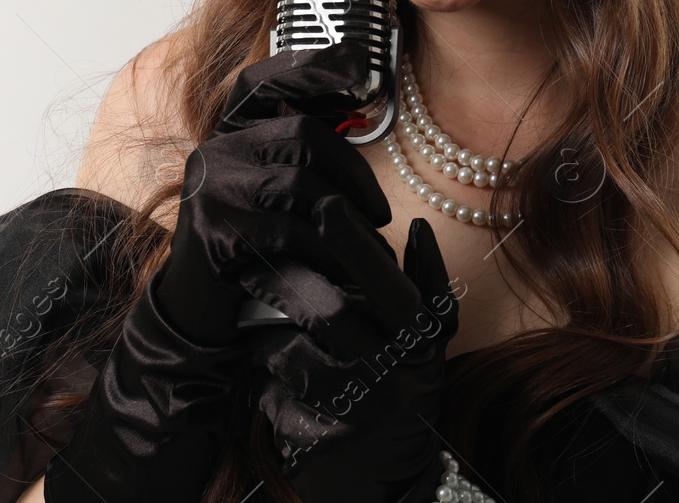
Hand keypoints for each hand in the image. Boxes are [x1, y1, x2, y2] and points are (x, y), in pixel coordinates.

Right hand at [44, 40, 392, 502]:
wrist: (200, 314)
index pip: (265, 78)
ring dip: (346, 219)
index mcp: (232, 131)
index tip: (360, 67)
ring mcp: (209, 189)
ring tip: (369, 246)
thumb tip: (363, 100)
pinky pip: (284, 233)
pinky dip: (323, 254)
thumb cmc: (254, 249)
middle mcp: (215, 149)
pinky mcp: (212, 233)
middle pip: (300, 134)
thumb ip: (308, 151)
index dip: (311, 64)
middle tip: (379, 214)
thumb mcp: (279, 193)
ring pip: (298, 185)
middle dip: (354, 172)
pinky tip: (339, 272)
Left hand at [247, 216, 460, 502]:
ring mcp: (364, 409)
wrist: (391, 476)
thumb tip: (417, 227)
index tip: (324, 203)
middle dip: (285, 280)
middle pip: (331, 312)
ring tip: (255, 323)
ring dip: (266, 334)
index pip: (388, 283)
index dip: (356, 243)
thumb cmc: (401, 382)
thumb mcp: (427, 336)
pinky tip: (264, 370)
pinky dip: (265, 377)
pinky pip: (278, 396)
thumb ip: (427, 282)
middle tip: (251, 262)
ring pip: (294, 355)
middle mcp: (400, 373)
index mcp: (422, 337)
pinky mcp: (330, 439)